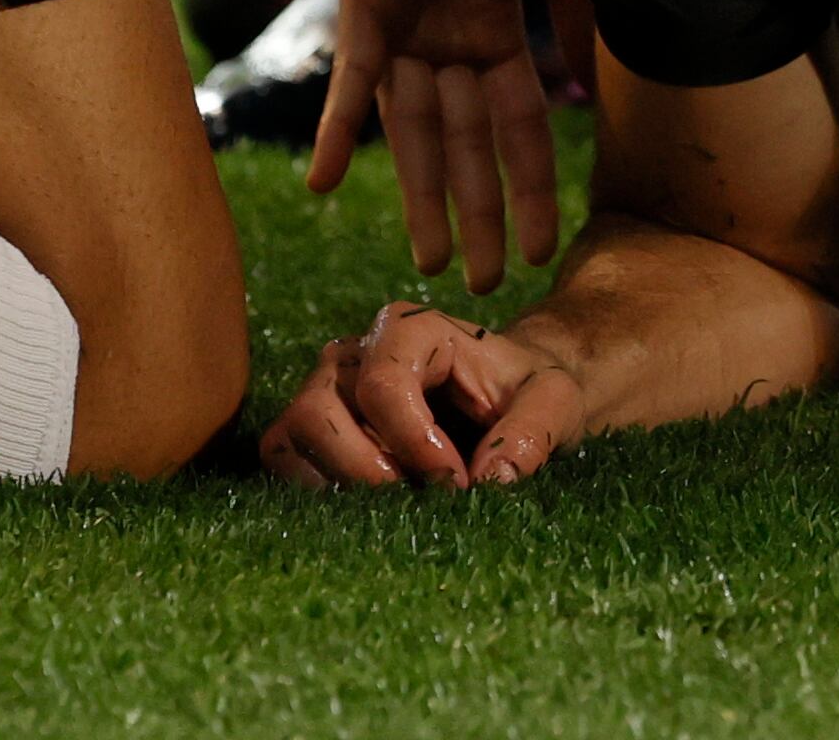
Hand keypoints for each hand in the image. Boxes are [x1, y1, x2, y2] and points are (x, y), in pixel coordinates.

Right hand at [263, 300, 589, 490]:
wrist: (508, 395)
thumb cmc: (526, 391)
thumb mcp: (555, 400)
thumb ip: (533, 431)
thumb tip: (490, 479)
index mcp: (410, 328)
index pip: (382, 386)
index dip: (413, 444)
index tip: (456, 483)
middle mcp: (354, 353)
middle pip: (318, 411)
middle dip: (366, 472)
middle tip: (421, 502)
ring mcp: (324, 390)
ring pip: (290, 438)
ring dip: (337, 486)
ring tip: (396, 506)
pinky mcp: (310, 430)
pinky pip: (283, 462)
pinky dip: (317, 495)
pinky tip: (370, 510)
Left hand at [307, 0, 596, 288]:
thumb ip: (570, 16)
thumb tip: (584, 87)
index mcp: (493, 23)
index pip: (516, 123)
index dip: (528, 185)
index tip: (541, 246)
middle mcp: (445, 33)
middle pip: (462, 141)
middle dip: (474, 211)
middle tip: (481, 281)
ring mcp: (404, 22)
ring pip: (414, 128)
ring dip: (418, 192)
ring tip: (428, 257)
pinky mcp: (368, 1)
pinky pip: (350, 80)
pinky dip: (339, 131)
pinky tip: (326, 184)